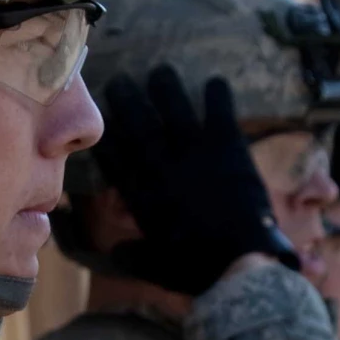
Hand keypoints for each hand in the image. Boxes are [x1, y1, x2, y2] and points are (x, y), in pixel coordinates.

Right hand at [94, 66, 297, 297]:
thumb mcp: (154, 266)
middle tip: (119, 80)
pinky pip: (220, 115)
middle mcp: (162, 169)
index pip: (117, 161)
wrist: (238, 262)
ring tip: (161, 70)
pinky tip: (216, 81)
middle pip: (139, 128)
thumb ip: (132, 255)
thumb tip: (115, 252)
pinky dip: (218, 97)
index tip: (101, 125)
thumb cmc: (195, 270)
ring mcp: (194, 156)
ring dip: (167, 89)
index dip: (108, 140)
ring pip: (174, 113)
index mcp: (142, 198)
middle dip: (127, 102)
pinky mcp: (227, 150)